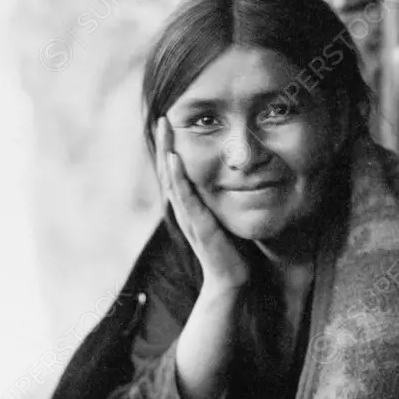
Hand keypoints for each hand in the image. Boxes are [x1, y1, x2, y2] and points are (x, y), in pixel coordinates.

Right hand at [156, 116, 250, 290]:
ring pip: (172, 179)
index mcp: (190, 206)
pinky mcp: (199, 226)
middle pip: (169, 170)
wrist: (232, 281)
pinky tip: (174, 159)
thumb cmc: (232, 250)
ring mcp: (189, 217)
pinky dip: (178, 177)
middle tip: (162, 116)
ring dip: (167, 151)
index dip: (172, 147)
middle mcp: (185, 209)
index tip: (171, 123)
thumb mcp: (225, 217)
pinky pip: (186, 197)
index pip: (177, 171)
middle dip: (165, 142)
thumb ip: (223, 200)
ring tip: (164, 128)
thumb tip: (236, 178)